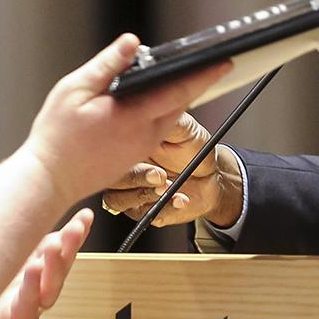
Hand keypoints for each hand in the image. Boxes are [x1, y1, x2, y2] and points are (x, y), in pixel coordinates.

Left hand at [0, 209, 88, 318]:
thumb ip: (7, 243)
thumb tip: (13, 207)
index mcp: (32, 272)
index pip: (58, 249)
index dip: (74, 234)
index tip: (86, 215)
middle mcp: (34, 290)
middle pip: (60, 267)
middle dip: (71, 246)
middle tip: (77, 227)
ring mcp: (26, 308)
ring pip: (48, 287)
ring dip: (55, 265)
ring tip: (56, 245)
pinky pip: (25, 305)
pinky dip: (30, 287)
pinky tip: (32, 270)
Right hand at [21, 36, 231, 206]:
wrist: (50, 180)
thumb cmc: (57, 136)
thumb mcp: (74, 90)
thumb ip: (107, 65)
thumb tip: (133, 43)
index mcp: (133, 117)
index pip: (179, 90)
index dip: (204, 75)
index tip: (224, 61)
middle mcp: (145, 135)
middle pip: (180, 103)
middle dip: (194, 82)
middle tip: (205, 61)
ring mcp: (143, 149)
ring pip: (169, 116)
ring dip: (175, 96)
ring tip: (176, 74)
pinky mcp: (136, 157)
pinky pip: (157, 128)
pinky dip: (161, 111)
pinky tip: (150, 99)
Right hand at [101, 112, 246, 227]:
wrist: (212, 178)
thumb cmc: (194, 150)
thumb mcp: (184, 128)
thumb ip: (166, 119)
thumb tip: (154, 103)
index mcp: (127, 143)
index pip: (106, 147)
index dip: (119, 152)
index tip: (143, 153)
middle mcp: (124, 168)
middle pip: (107, 177)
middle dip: (134, 178)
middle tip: (159, 175)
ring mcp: (131, 191)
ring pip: (117, 200)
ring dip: (144, 194)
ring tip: (169, 187)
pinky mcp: (143, 210)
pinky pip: (143, 216)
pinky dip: (164, 209)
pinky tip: (179, 199)